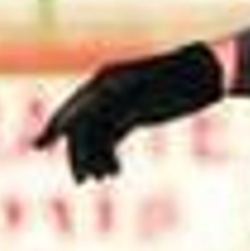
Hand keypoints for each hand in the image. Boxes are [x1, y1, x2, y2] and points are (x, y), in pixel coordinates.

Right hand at [34, 42, 223, 180]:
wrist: (208, 70)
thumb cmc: (185, 75)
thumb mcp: (158, 91)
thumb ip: (132, 104)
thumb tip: (115, 117)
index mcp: (109, 78)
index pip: (78, 106)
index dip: (58, 126)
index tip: (41, 145)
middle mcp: (108, 89)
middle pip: (83, 123)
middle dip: (78, 152)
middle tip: (80, 180)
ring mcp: (120, 101)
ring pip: (96, 133)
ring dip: (94, 157)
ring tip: (102, 179)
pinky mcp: (133, 113)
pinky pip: (112, 136)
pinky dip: (108, 154)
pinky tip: (113, 172)